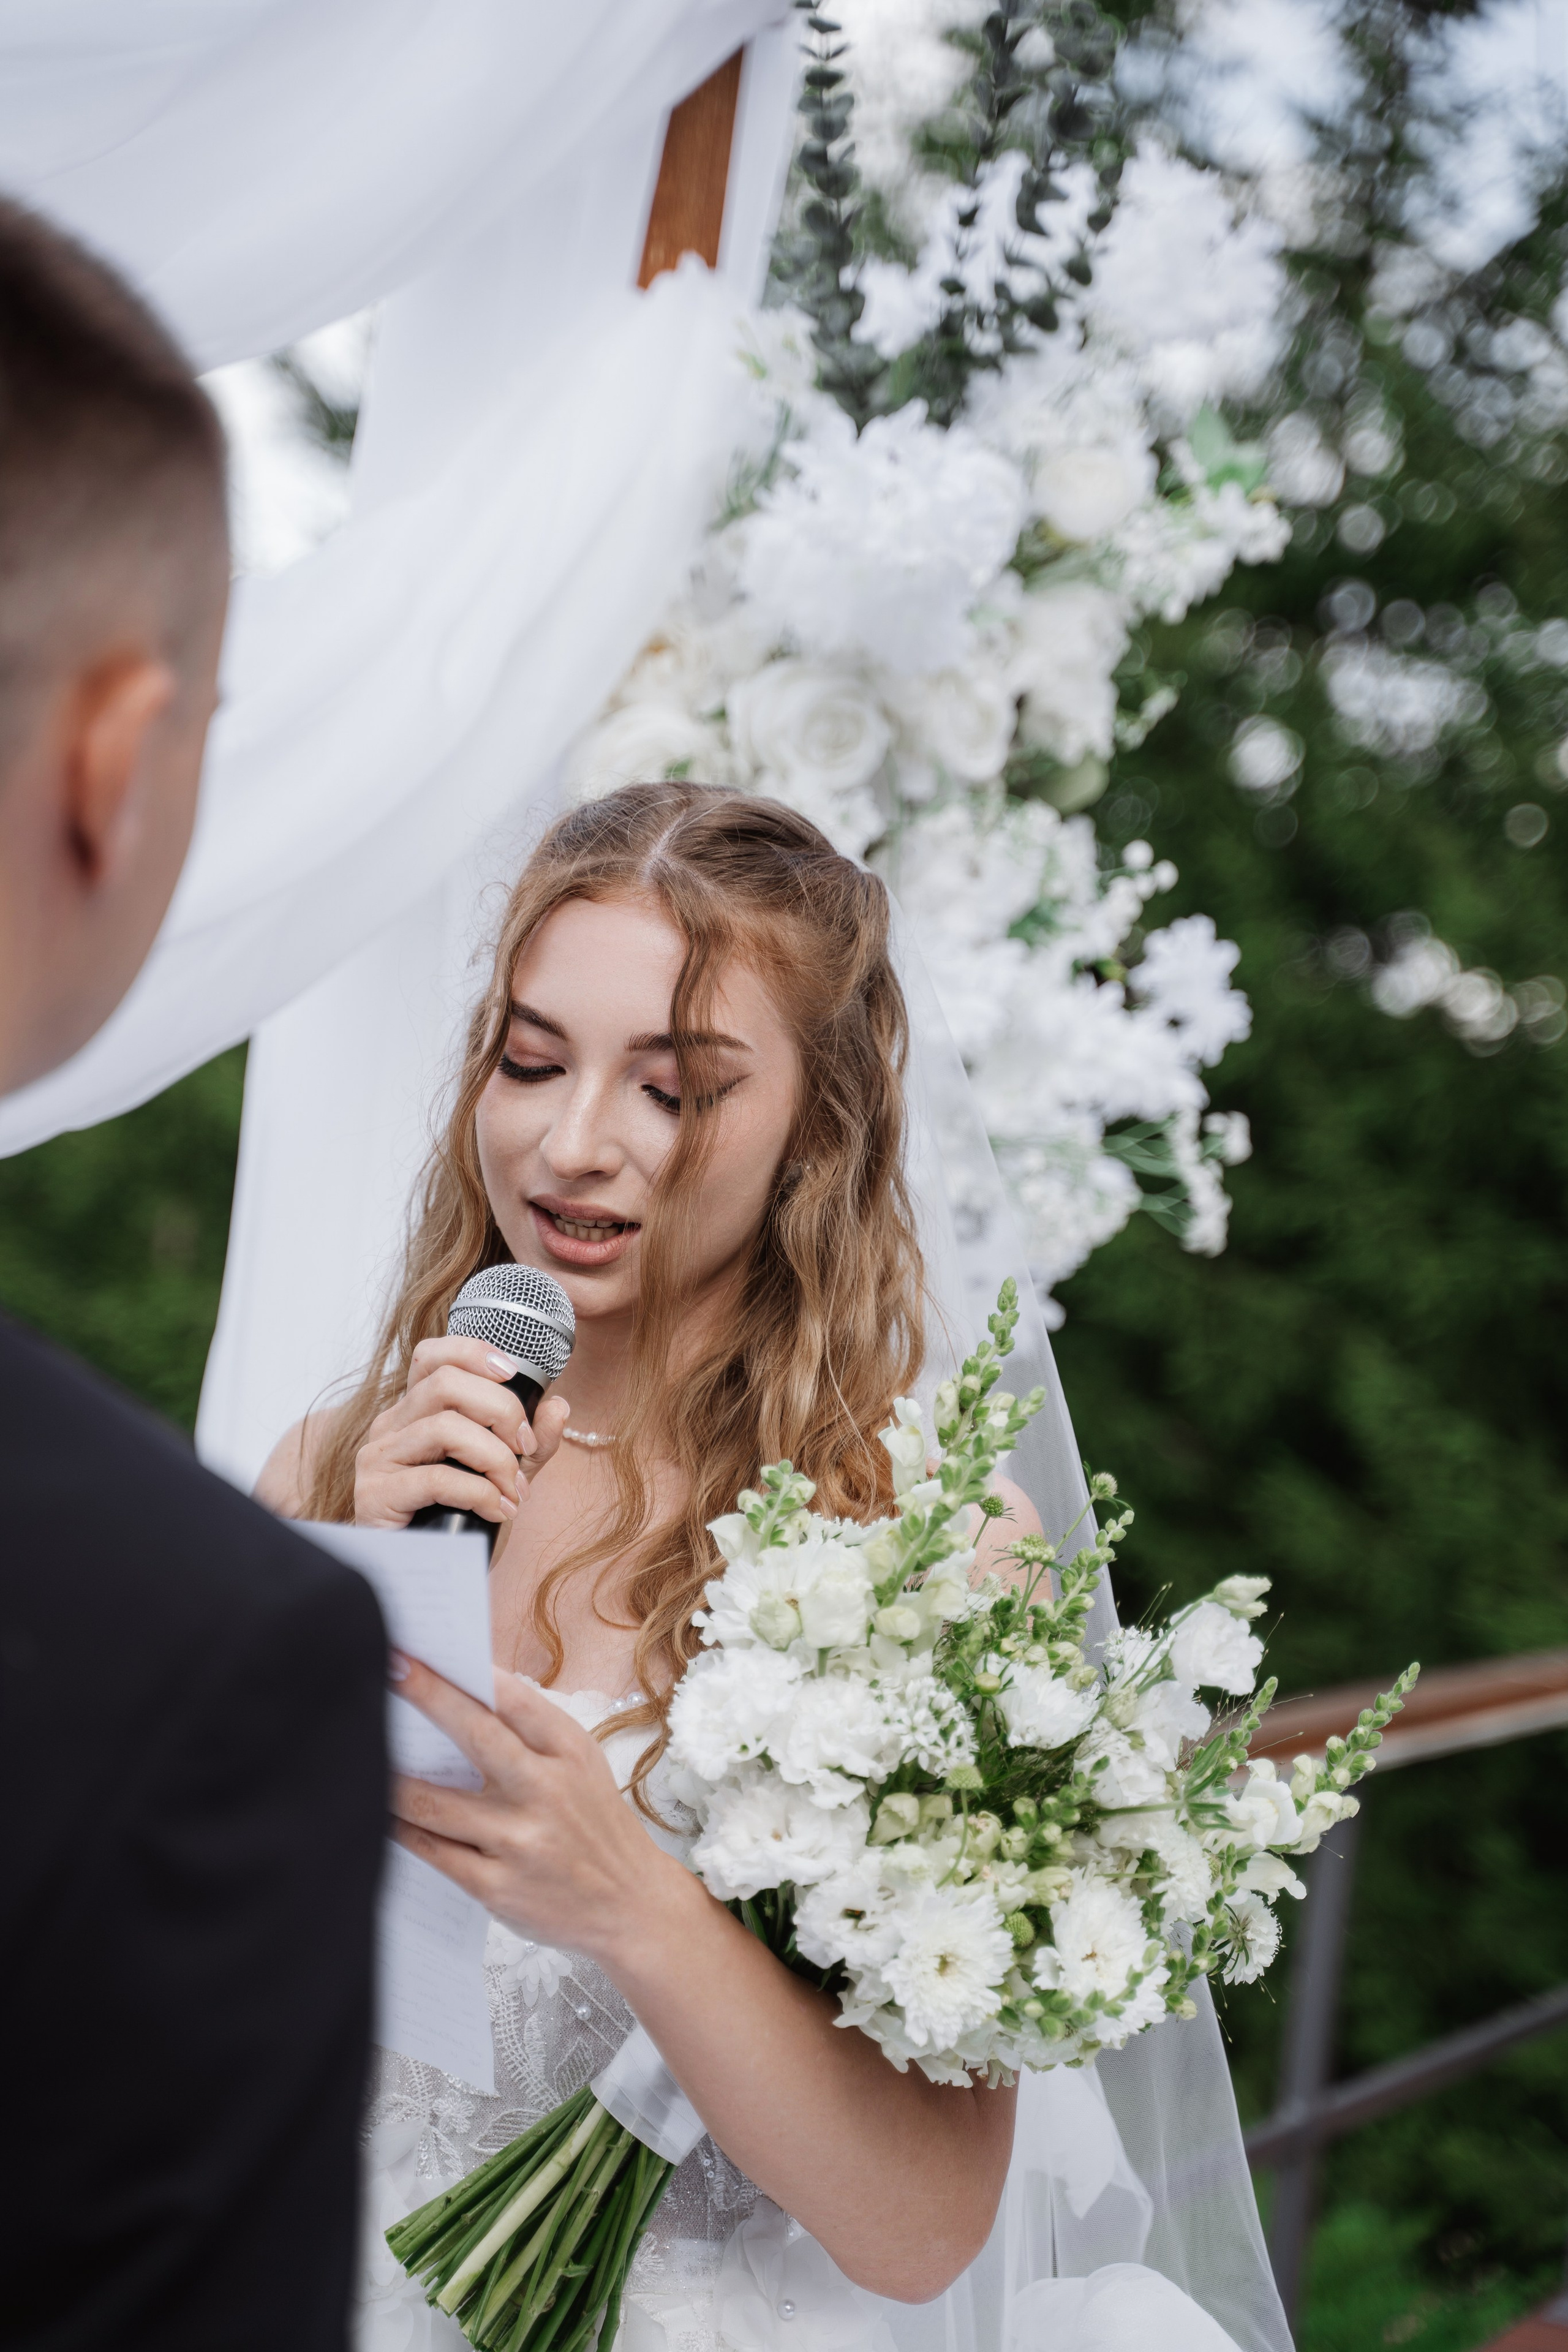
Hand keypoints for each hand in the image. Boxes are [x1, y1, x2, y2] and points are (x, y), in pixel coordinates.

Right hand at [354, 1335, 569, 1528]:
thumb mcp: (507, 1474)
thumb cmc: (461, 1520)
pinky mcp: (375, 1495)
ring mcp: (378, 1458)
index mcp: (416, 1411)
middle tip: (526, 1448)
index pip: (432, 1355)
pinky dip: (479, 1492)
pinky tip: (498, 1511)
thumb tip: (558, 1405)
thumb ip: (532, 1442)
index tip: (513, 1373)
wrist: (425, 1577)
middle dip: (500, 1409)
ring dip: (495, 1457)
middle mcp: (391, 1426)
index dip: (473, 1352)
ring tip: (514, 1489)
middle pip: (445, 1383)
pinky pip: (437, 1479)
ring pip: (444, 1427)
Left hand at [388, 1656, 696, 1961]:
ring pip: (434, 1802)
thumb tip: (464, 1689)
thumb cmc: (594, 1824)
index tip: (424, 1652)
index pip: (513, 1698)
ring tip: (361, 1748)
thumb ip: (532, 1731)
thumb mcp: (581, 1765)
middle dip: (426, 1696)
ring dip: (391, 1775)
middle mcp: (546, 1791)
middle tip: (388, 1668)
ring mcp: (519, 1841)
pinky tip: (379, 1812)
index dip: (465, 1673)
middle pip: (474, 1735)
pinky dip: (399, 1828)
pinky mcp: (496, 1886)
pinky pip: (431, 1850)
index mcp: (569, 1752)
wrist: (630, 1906)